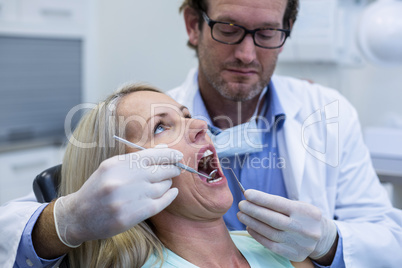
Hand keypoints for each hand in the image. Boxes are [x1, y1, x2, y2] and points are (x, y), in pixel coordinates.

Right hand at [53, 145, 181, 247]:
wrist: (79, 216)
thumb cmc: (98, 188)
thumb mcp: (112, 167)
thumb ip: (137, 158)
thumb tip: (165, 150)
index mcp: (118, 164)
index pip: (153, 155)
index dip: (170, 154)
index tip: (179, 155)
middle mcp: (125, 179)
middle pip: (161, 170)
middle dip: (173, 168)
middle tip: (176, 169)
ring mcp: (130, 198)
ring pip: (163, 186)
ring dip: (167, 183)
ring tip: (165, 182)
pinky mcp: (134, 215)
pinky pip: (161, 202)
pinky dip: (170, 196)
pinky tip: (172, 193)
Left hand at [237, 189, 336, 261]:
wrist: (322, 237)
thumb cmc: (303, 216)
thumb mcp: (298, 205)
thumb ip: (278, 203)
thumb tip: (252, 197)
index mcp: (307, 212)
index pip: (280, 204)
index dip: (262, 198)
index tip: (247, 193)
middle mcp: (305, 228)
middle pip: (273, 219)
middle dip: (254, 211)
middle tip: (242, 205)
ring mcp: (300, 243)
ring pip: (270, 233)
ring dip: (253, 223)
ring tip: (242, 215)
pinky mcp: (294, 254)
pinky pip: (271, 245)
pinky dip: (258, 236)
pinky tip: (249, 228)